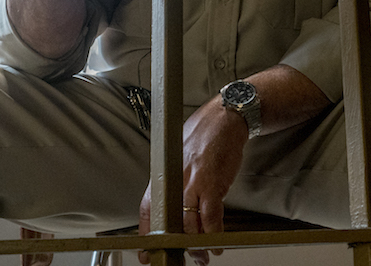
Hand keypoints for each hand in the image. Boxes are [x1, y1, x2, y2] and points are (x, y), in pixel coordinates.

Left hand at [138, 101, 248, 264]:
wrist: (224, 118)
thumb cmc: (204, 134)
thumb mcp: (179, 156)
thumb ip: (175, 179)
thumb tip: (173, 199)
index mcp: (164, 174)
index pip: (148, 210)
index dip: (146, 234)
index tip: (146, 252)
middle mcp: (175, 180)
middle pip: (170, 222)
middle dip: (176, 244)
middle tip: (182, 256)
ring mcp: (192, 183)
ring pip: (190, 224)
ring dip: (197, 244)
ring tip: (203, 254)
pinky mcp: (212, 183)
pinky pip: (211, 216)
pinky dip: (214, 233)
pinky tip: (217, 242)